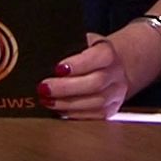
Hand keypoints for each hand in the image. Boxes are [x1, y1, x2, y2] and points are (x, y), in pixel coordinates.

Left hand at [38, 29, 160, 118]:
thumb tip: (44, 57)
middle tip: (44, 88)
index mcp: (108, 53)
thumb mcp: (81, 43)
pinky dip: (74, 114)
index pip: (98, 57)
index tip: (57, 68)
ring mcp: (116, 94)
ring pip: (95, 103)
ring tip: (47, 100)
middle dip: (66, 88)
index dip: (77, 64)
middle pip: (95, 83)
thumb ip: (68, 48)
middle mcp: (117, 74)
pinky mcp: (111, 110)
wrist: (112, 67)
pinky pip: (94, 116)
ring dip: (67, 104)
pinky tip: (59, 109)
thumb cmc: (89, 54)